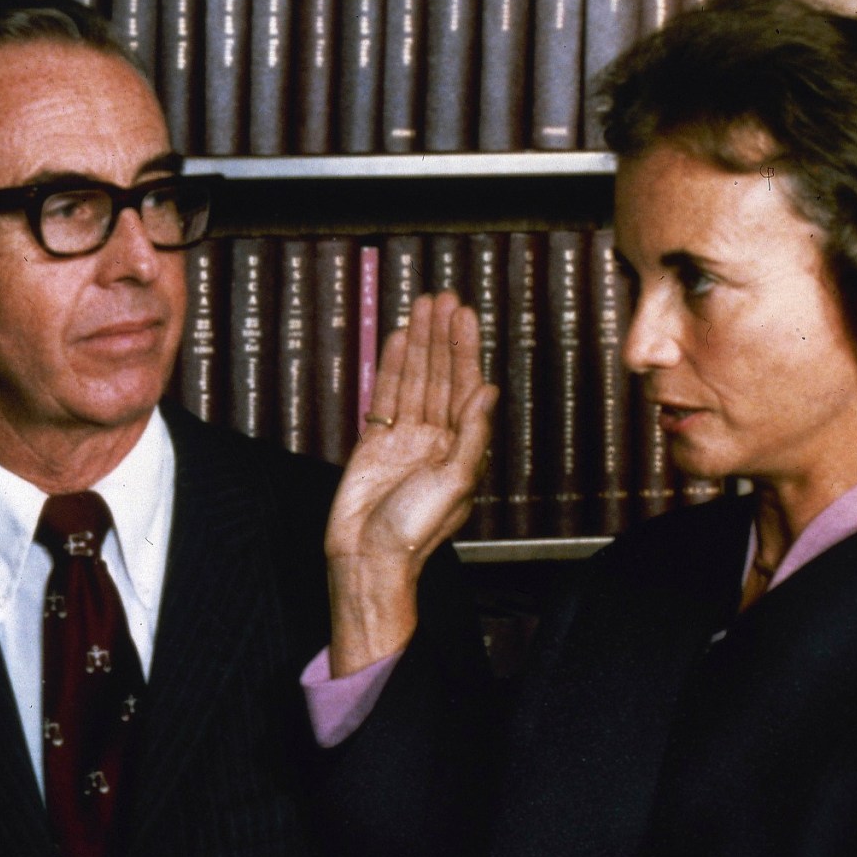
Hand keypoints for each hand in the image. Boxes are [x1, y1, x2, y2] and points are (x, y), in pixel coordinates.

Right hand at [324, 293, 496, 674]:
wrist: (368, 558)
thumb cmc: (416, 531)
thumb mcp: (456, 481)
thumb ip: (471, 433)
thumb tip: (488, 389)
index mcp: (462, 448)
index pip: (465, 385)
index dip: (464, 348)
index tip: (463, 314)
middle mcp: (436, 438)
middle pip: (440, 376)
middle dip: (440, 337)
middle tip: (441, 298)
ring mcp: (404, 440)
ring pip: (413, 381)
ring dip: (417, 344)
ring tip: (420, 307)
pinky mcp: (374, 445)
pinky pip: (384, 398)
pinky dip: (389, 368)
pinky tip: (395, 341)